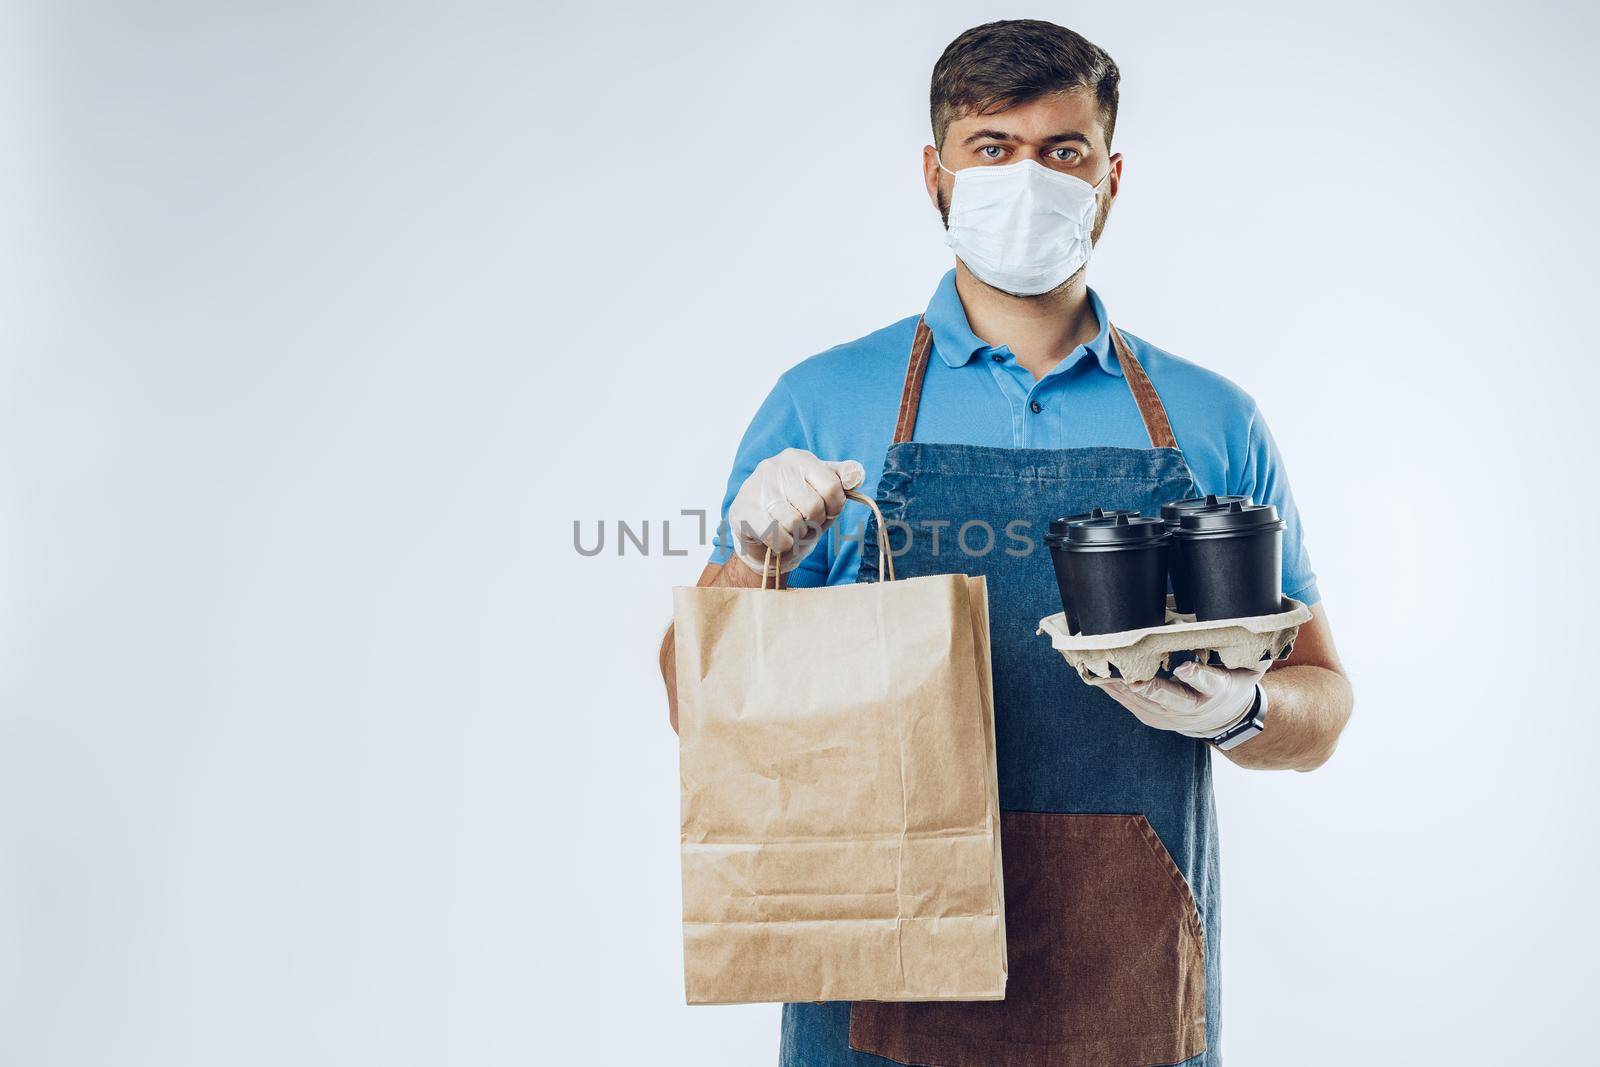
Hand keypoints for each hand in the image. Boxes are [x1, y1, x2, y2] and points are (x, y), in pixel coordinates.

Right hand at [727, 449, 864, 575]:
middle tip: (804, 523)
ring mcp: (756, 488)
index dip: (835, 507)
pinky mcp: (742, 511)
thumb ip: (840, 480)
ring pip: (794, 522)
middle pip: (814, 506)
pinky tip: (775, 537)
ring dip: (797, 534)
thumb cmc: (796, 512)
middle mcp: (775, 467)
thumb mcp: (822, 493)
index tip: (827, 512)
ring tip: (789, 529)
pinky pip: (776, 536)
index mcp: (798, 459)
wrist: (760, 538)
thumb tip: (856, 475)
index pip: (832, 486)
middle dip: (814, 523)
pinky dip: (782, 545)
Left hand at [1088, 659, 1268, 737]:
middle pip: (1171, 699)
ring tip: (1106, 671)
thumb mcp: (1249, 667)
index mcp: (1218, 690)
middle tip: (1134, 678)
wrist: (1224, 718)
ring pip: (1146, 704)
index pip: (1209, 682)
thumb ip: (1249, 649)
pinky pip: (1132, 706)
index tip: (1184, 667)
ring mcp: (1171, 717)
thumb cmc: (1234, 682)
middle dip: (1152, 689)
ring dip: (1125, 689)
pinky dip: (1116, 692)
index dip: (1196, 675)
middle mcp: (1194, 707)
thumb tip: (1260, 621)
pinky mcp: (1153, 718)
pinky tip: (1099, 678)